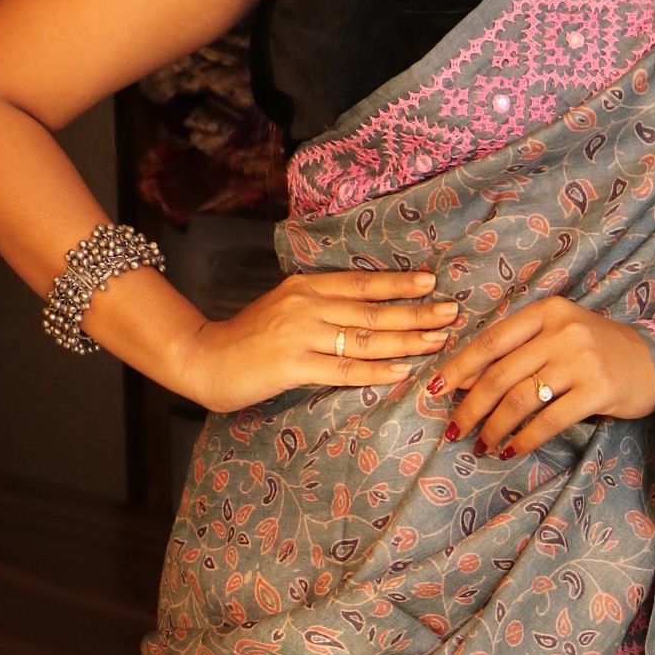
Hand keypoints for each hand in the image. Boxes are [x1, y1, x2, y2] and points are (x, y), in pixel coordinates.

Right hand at [169, 269, 459, 412]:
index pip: (361, 282)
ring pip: (362, 338)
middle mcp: (304, 305)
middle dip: (415, 312)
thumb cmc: (249, 338)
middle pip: (371, 309)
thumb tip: (367, 307)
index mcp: (305, 286)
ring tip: (437, 341)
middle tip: (451, 312)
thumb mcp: (285, 308)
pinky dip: (374, 370)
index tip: (432, 282)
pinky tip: (401, 371)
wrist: (203, 357)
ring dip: (405, 340)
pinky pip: (342, 369)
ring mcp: (298, 335)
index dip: (398, 283)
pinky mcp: (291, 366)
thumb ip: (321, 304)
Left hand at [435, 296, 654, 457]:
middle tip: (454, 430)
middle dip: (470, 406)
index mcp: (547, 312)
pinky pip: (549, 420)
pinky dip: (525, 439)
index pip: (490, 341)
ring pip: (520, 399)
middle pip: (500, 374)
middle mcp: (562, 331)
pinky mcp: (598, 390)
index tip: (435, 391)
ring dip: (494, 427)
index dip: (458, 368)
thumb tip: (464, 381)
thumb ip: (518, 350)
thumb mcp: (558, 336)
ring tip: (482, 445)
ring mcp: (582, 360)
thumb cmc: (598, 350)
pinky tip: (512, 450)